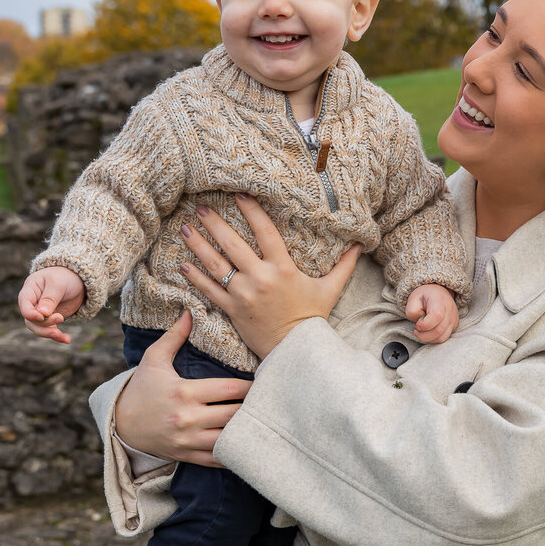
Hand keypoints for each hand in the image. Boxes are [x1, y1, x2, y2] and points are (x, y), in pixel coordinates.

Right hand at [18, 266, 85, 343]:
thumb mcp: (58, 284)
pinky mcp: (50, 319)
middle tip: (61, 318)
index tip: (43, 316)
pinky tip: (67, 339)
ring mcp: (40, 312)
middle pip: (31, 320)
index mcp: (29, 290)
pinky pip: (50, 330)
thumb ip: (50, 298)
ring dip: (50, 333)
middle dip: (44, 324)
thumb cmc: (64, 276)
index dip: (31, 314)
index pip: (24, 306)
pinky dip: (58, 336)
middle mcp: (32, 303)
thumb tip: (42, 314)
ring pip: (39, 328)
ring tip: (64, 337)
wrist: (76, 279)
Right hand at [114, 311, 250, 467]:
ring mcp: (187, 440)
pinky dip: (234, 454)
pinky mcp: (186, 456)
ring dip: (246, 430)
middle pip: (234, 415)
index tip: (265, 382)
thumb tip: (190, 312)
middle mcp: (188, 418)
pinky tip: (247, 444)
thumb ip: (174, 336)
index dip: (252, 387)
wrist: (119, 424)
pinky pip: (217, 459)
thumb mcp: (154, 359)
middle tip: (272, 401)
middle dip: (254, 408)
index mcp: (184, 392)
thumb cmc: (141, 388)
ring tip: (263, 421)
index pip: (230, 390)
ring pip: (229, 438)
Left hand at [179, 193, 362, 359]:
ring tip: (185, 229)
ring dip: (198, 246)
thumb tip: (361, 244)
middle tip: (200, 207)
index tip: (239, 194)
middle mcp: (261, 278)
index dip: (252, 211)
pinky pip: (209, 290)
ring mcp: (243, 294)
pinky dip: (195, 277)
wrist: (295, 350)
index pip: (265, 232)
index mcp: (283, 269)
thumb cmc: (312, 318)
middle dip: (215, 224)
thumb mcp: (330, 289)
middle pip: (233, 245)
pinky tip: (182, 264)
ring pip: (216, 265)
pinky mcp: (232, 310)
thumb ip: (344, 265)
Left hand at [406, 284, 458, 343]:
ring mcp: (453, 319)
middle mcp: (449, 311)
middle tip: (416, 330)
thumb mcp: (413, 298)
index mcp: (440, 301)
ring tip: (422, 331)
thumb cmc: (425, 296)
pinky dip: (434, 339)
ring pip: (442, 337)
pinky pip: (444, 338)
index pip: (437, 317)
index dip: (424, 325)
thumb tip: (419, 322)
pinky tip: (428, 332)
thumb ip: (412, 311)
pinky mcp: (454, 326)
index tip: (417, 324)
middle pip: (439, 330)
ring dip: (428, 338)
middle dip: (424, 335)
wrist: (439, 292)